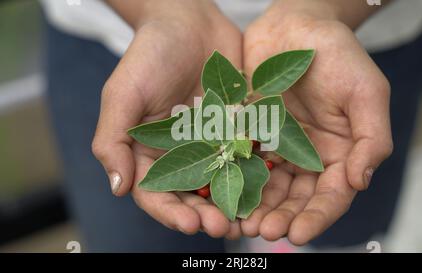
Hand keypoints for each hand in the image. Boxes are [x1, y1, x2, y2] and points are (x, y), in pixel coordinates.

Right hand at [92, 1, 242, 237]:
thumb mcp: (123, 94)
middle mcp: (180, 154)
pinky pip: (247, 155)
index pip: (155, 193)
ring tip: (248, 220)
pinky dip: (256, 174)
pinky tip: (268, 188)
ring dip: (233, 203)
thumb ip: (114, 139)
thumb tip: (117, 188)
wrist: (187, 21)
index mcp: (148, 153)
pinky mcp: (237, 129)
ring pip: (222, 182)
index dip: (170, 212)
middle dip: (206, 214)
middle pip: (192, 195)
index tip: (189, 223)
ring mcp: (211, 143)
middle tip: (225, 228)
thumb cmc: (149, 56)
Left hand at [241, 1, 392, 244]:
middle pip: (296, 197)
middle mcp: (309, 155)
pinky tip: (222, 193)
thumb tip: (360, 183)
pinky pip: (243, 160)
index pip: (332, 195)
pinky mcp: (252, 133)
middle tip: (263, 232)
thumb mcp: (366, 92)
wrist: (295, 26)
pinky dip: (235, 178)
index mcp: (340, 152)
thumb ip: (371, 139)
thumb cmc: (338, 55)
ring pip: (268, 186)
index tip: (298, 234)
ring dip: (256, 206)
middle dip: (281, 217)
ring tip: (241, 223)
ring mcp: (279, 146)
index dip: (317, 217)